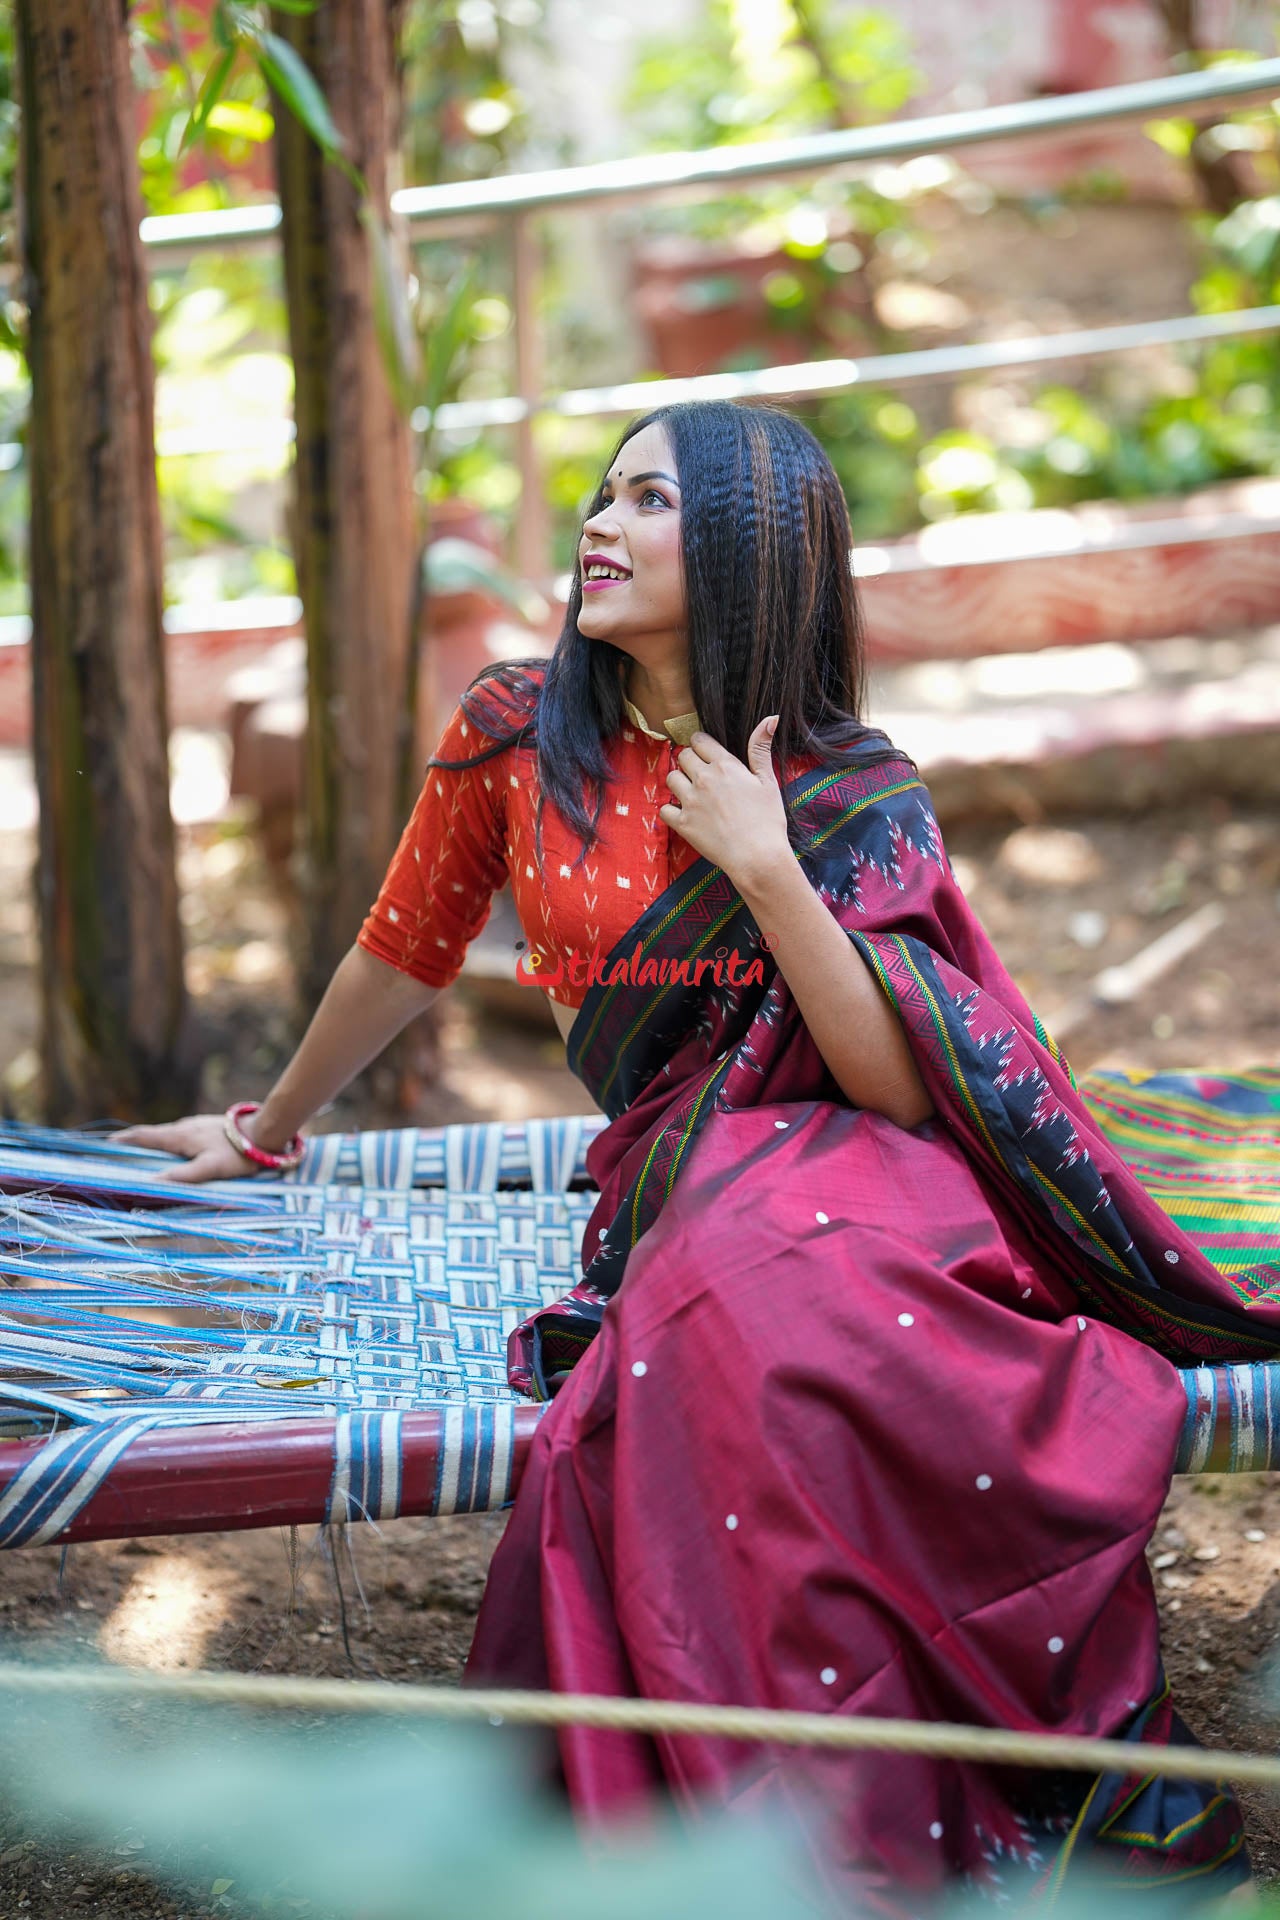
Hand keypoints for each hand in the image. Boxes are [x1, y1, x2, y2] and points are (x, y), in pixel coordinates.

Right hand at [109, 1114, 262, 1184]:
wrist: (265, 1132)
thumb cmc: (238, 1152)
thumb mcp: (209, 1168)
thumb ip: (181, 1176)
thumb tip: (149, 1184)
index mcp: (178, 1135)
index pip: (142, 1136)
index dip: (121, 1141)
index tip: (101, 1146)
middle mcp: (182, 1128)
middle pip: (150, 1136)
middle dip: (131, 1146)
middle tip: (114, 1158)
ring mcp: (194, 1127)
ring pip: (165, 1137)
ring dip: (149, 1146)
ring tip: (138, 1161)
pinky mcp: (205, 1130)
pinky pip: (178, 1138)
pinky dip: (166, 1147)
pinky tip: (171, 1157)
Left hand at [658, 716, 790, 889]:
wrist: (758, 856)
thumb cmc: (768, 820)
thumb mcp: (768, 781)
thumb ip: (761, 749)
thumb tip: (770, 718)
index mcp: (725, 765)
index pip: (699, 740)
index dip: (701, 745)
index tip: (706, 754)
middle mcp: (704, 779)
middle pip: (683, 756)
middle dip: (690, 762)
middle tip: (702, 776)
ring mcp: (691, 801)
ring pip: (671, 778)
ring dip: (679, 783)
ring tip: (693, 794)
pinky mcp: (683, 823)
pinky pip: (664, 809)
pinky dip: (671, 811)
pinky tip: (685, 815)